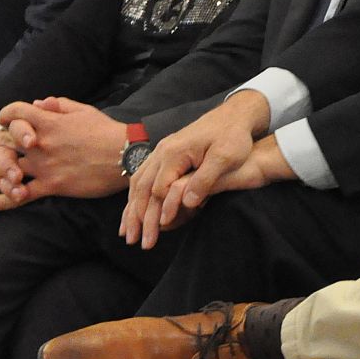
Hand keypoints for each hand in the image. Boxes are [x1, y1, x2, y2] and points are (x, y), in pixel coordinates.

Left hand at [0, 97, 132, 210]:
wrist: (124, 156)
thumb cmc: (107, 131)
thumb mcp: (83, 110)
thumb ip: (58, 105)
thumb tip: (38, 104)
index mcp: (48, 122)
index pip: (15, 112)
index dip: (6, 114)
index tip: (4, 119)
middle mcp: (40, 143)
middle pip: (3, 141)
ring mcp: (44, 166)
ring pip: (6, 169)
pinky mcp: (52, 186)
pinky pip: (20, 195)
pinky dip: (3, 200)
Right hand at [121, 133, 293, 248]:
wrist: (233, 117)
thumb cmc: (233, 137)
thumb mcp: (226, 158)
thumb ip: (205, 179)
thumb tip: (187, 202)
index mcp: (175, 153)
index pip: (158, 189)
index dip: (155, 213)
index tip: (154, 235)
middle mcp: (162, 151)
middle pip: (142, 188)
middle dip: (135, 216)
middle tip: (132, 242)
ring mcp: (162, 152)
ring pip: (138, 183)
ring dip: (130, 209)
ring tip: (126, 233)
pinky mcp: (166, 155)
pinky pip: (143, 177)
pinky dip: (135, 197)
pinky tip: (133, 210)